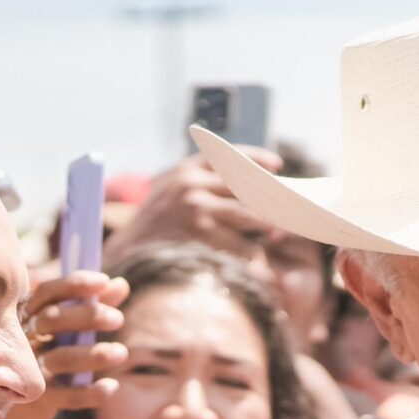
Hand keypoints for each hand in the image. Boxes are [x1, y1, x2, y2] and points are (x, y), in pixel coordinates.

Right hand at [0, 273, 130, 418]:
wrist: (14, 409)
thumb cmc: (43, 356)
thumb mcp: (64, 331)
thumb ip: (91, 307)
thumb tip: (121, 284)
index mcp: (30, 316)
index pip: (48, 293)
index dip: (74, 285)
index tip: (103, 281)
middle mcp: (24, 339)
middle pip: (52, 320)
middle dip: (87, 315)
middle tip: (118, 319)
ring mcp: (27, 370)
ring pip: (60, 358)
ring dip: (94, 354)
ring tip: (121, 353)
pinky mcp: (36, 400)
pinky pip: (66, 395)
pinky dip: (91, 392)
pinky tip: (111, 386)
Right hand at [105, 149, 283, 267]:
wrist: (127, 253)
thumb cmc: (155, 226)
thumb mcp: (170, 194)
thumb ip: (200, 186)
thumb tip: (247, 188)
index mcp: (187, 170)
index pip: (230, 156)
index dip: (257, 158)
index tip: (277, 165)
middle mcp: (193, 184)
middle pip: (247, 187)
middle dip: (271, 198)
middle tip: (290, 208)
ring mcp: (197, 208)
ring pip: (249, 216)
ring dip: (268, 227)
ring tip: (279, 233)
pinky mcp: (202, 234)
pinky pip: (240, 245)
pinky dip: (252, 255)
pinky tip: (259, 262)